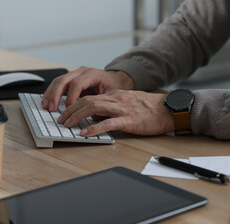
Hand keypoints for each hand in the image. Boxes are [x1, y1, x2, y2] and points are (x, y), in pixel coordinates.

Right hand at [42, 66, 133, 111]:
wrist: (115, 79)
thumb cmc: (114, 88)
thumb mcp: (111, 96)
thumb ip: (102, 105)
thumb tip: (92, 118)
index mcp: (93, 74)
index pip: (77, 84)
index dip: (71, 98)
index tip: (69, 110)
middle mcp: (82, 71)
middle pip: (64, 80)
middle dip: (56, 95)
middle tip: (52, 108)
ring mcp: (76, 73)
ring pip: (58, 80)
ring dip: (50, 93)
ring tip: (46, 105)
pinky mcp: (72, 78)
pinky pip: (59, 83)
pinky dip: (52, 92)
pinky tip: (47, 101)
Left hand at [57, 90, 173, 135]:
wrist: (169, 109)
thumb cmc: (150, 108)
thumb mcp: (127, 103)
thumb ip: (112, 108)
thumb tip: (96, 117)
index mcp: (114, 95)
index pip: (89, 96)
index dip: (74, 104)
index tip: (65, 112)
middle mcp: (115, 99)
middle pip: (87, 100)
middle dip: (70, 109)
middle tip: (60, 119)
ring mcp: (122, 109)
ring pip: (93, 108)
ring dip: (77, 116)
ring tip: (67, 124)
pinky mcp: (129, 120)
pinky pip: (108, 123)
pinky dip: (94, 128)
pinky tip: (85, 133)